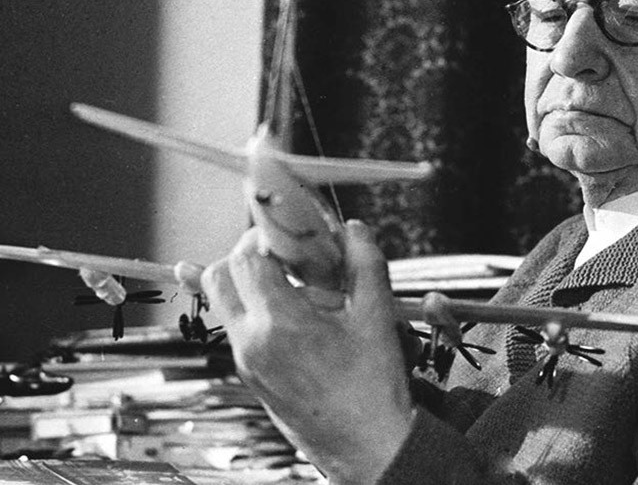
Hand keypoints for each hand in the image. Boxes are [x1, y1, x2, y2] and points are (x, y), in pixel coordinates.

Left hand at [201, 220, 413, 483]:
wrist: (368, 449)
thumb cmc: (373, 388)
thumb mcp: (376, 318)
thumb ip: (364, 263)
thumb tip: (353, 229)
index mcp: (280, 324)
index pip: (247, 258)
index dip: (266, 235)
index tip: (290, 231)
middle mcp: (251, 343)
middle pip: (220, 275)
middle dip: (248, 254)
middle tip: (285, 253)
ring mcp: (247, 362)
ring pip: (224, 302)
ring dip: (249, 280)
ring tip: (295, 283)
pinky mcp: (251, 376)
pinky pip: (237, 328)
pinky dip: (254, 307)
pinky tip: (290, 308)